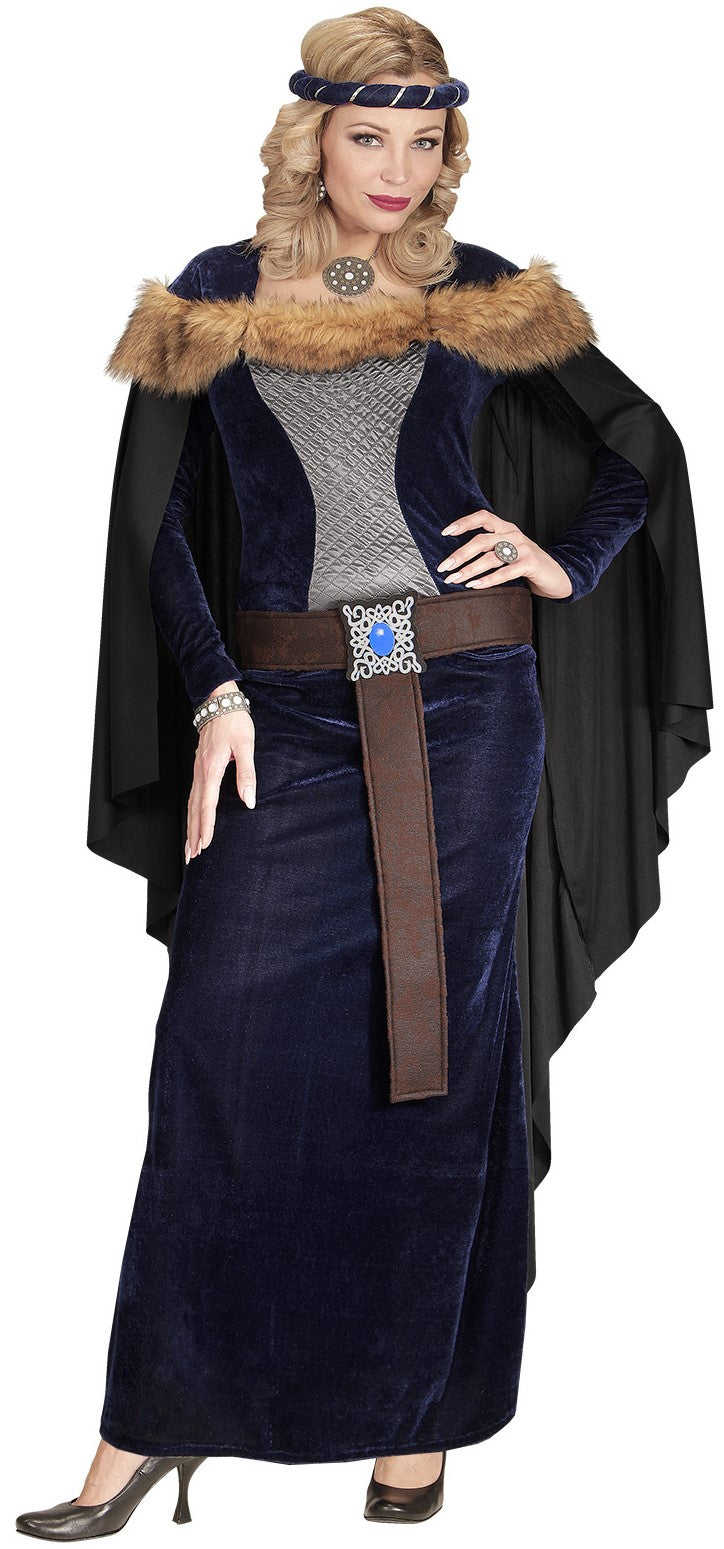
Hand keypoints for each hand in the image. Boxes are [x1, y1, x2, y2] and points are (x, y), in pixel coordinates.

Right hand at [185, 681, 255, 862]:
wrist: (218, 702)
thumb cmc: (234, 722)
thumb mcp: (245, 746)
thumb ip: (246, 773)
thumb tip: (248, 799)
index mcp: (210, 769)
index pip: (207, 805)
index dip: (206, 826)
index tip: (205, 844)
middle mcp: (200, 772)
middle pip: (194, 810)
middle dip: (193, 834)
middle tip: (192, 855)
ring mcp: (197, 770)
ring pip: (191, 804)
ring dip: (190, 826)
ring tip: (190, 845)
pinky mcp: (199, 768)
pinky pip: (193, 795)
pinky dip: (192, 812)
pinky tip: (194, 820)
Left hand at [437, 508, 572, 599]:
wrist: (556, 575)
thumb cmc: (526, 564)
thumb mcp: (508, 550)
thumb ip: (490, 548)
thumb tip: (457, 559)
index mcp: (506, 527)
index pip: (482, 517)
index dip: (463, 523)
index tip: (445, 533)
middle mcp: (513, 535)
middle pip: (481, 540)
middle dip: (460, 554)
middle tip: (444, 567)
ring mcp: (523, 548)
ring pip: (490, 558)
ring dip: (469, 570)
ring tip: (454, 580)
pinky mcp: (530, 564)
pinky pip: (505, 572)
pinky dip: (488, 580)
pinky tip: (474, 586)